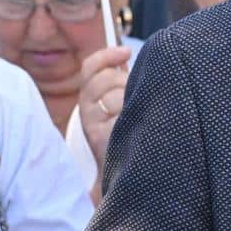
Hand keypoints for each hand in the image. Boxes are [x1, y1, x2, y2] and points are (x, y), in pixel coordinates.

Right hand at [76, 45, 132, 174]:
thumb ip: (122, 82)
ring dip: (133, 101)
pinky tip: (141, 124)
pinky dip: (135, 115)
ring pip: (117, 96)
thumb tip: (127, 55)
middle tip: (138, 98)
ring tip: (141, 117)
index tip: (126, 51)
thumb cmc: (134, 135)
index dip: (105, 57)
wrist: (132, 179)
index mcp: (90, 101)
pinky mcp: (105, 141)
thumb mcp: (125, 104)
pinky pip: (122, 115)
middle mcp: (89, 114)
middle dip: (128, 83)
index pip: (90, 70)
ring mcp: (96, 129)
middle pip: (109, 79)